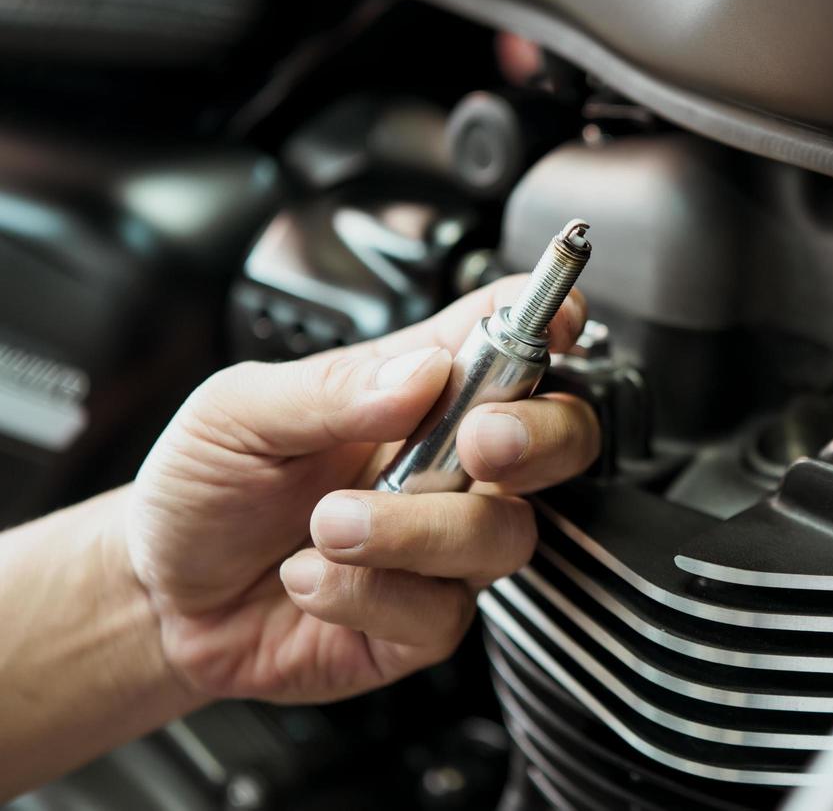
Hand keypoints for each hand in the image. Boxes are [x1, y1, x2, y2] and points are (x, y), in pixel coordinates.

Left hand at [123, 277, 599, 703]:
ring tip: (326, 525)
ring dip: (414, 529)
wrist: (162, 595)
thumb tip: (422, 373)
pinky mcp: (423, 621)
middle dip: (538, 436)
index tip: (563, 318)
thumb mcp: (238, 411)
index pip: (510, 337)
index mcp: (417, 390)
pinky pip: (440, 612)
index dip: (553, 319)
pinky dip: (366, 594)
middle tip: (478, 441)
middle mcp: (448, 463)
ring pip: (502, 533)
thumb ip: (331, 387)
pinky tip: (309, 578)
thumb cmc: (207, 486)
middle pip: (560, 437)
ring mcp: (443, 544)